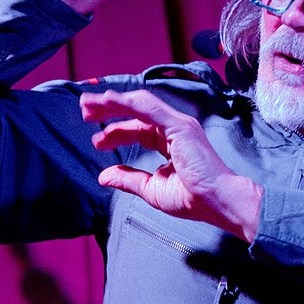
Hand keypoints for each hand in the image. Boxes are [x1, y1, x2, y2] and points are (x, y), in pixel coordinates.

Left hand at [82, 89, 261, 241]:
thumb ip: (129, 180)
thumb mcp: (152, 190)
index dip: (115, 131)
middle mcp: (174, 128)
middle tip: (84, 110)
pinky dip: (127, 102)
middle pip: (136, 110)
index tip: (97, 141)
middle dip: (109, 108)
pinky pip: (148, 108)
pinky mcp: (179, 126)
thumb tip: (104, 177)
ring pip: (139, 103)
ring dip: (112, 101)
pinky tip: (108, 101)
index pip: (138, 129)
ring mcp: (178, 124)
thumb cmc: (193, 199)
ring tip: (88, 103)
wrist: (218, 202)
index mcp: (170, 141)